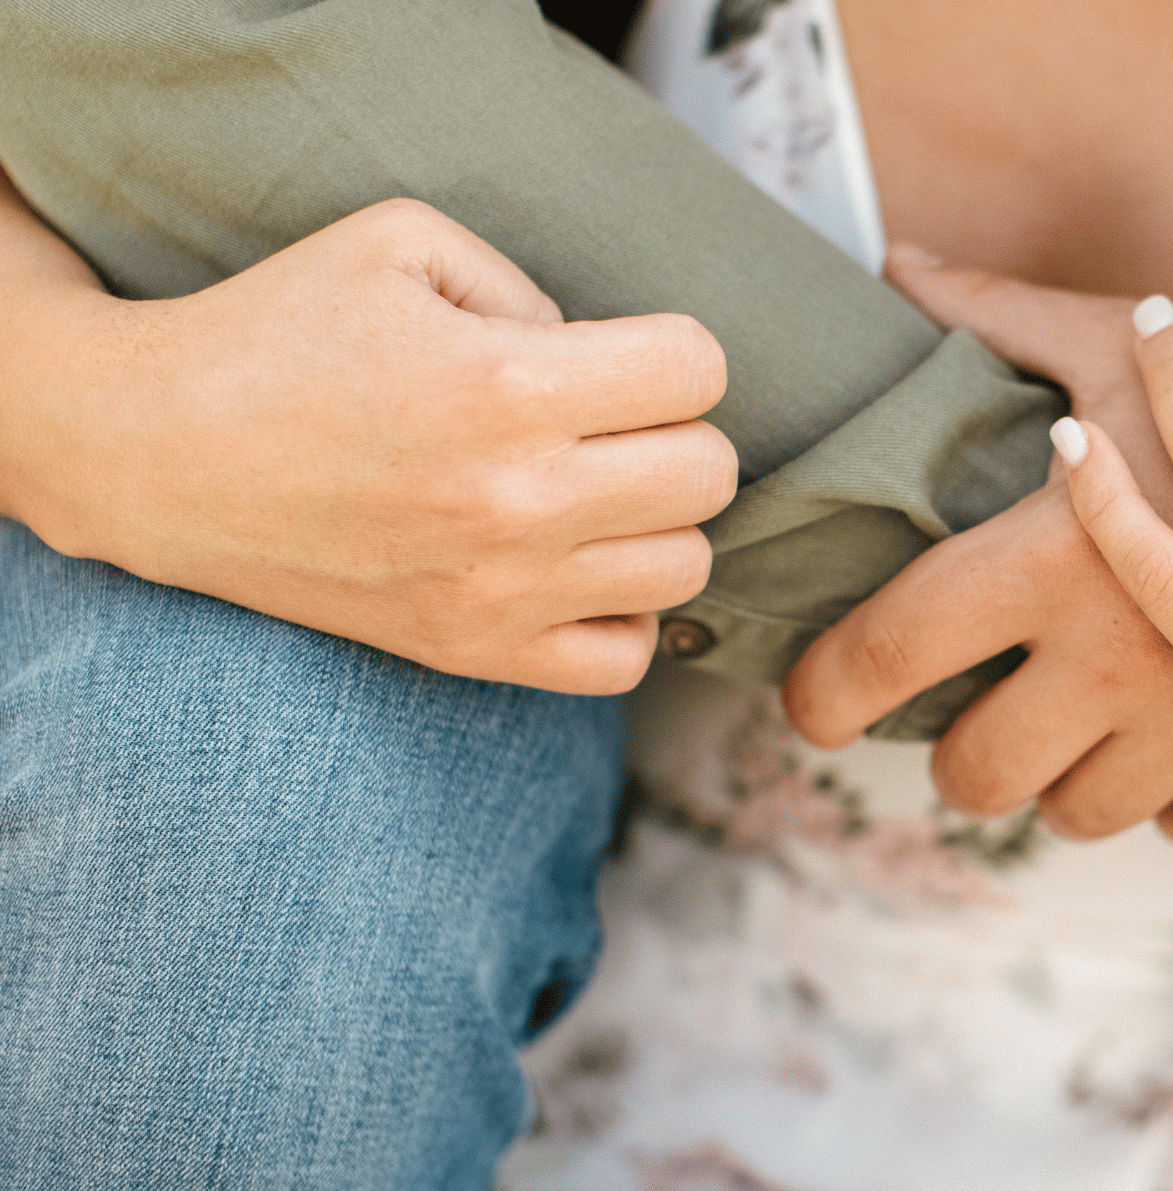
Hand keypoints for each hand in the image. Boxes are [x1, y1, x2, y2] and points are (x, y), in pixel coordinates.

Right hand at [0, 199, 734, 693]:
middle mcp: (518, 498)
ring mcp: (499, 590)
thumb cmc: (278, 332)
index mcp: (508, 384)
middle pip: (711, 474)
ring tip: (591, 492)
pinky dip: (621, 614)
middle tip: (606, 422)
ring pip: (686, 568)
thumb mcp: (402, 244)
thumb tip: (609, 358)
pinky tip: (575, 566)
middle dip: (674, 432)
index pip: (699, 370)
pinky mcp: (473, 653)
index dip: (669, 351)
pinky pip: (626, 659)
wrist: (156, 454)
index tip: (618, 356)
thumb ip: (531, 285)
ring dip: (654, 523)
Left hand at [785, 248, 1172, 844]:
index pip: (892, 651)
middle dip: (953, 754)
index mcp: (1061, 557)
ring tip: (1074, 723)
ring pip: (1077, 813)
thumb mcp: (1127, 337)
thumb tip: (894, 266)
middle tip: (967, 713)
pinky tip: (1171, 737)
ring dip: (1060, 777)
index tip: (813, 700)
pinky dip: (1170, 794)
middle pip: (976, 770)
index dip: (826, 689)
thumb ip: (1000, 315)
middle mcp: (1119, 658)